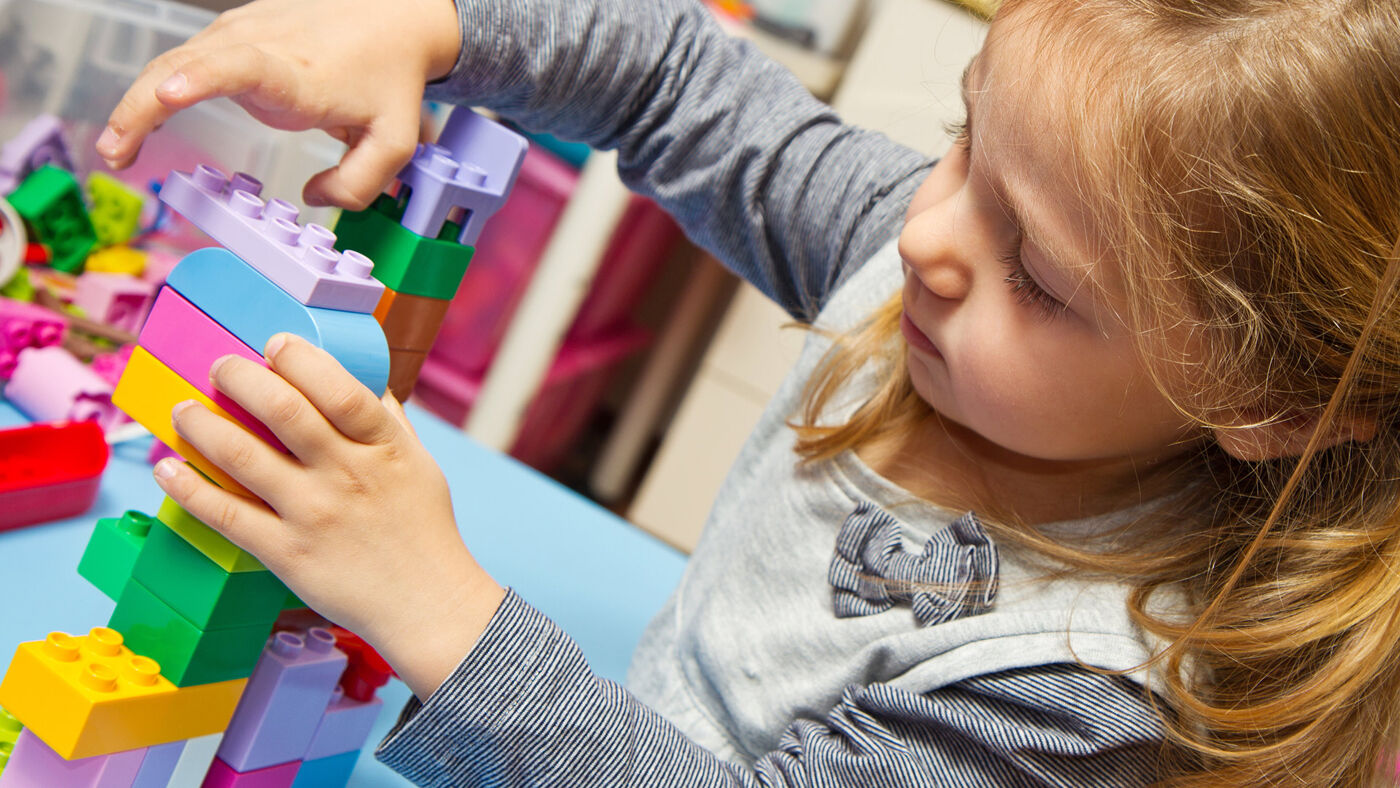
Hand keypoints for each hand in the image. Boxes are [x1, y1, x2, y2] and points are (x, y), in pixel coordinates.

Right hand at [97, 0, 460, 208]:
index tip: (166, 95)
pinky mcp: (236, 33)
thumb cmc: (391, 77)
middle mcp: (263, 44)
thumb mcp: (396, 140)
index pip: (241, 65)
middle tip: (116, 156)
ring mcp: (244, 32)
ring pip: (175, 61)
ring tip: (119, 150)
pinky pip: (186, 58)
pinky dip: (157, 88)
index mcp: (298, 72)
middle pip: (184, 64)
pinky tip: (142, 121)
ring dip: (140, 103)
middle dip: (141, 108)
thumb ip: (361, 182)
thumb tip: (313, 197)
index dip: (200, 80)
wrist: (395, 18)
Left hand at [152, 333, 503, 699]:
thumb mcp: (418, 464)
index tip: (273, 344)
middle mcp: (347, 475)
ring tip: (184, 410)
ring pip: (243, 457)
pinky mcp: (287, 554)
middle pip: (284, 411)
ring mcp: (314, 515)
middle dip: (240, 379)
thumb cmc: (423, 530)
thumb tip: (361, 374)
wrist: (426, 603)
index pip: (338, 389)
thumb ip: (386, 420)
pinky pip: (227, 515)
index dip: (299, 359)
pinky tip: (168, 470)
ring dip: (202, 425)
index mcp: (384, 447)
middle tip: (219, 368)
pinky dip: (190, 489)